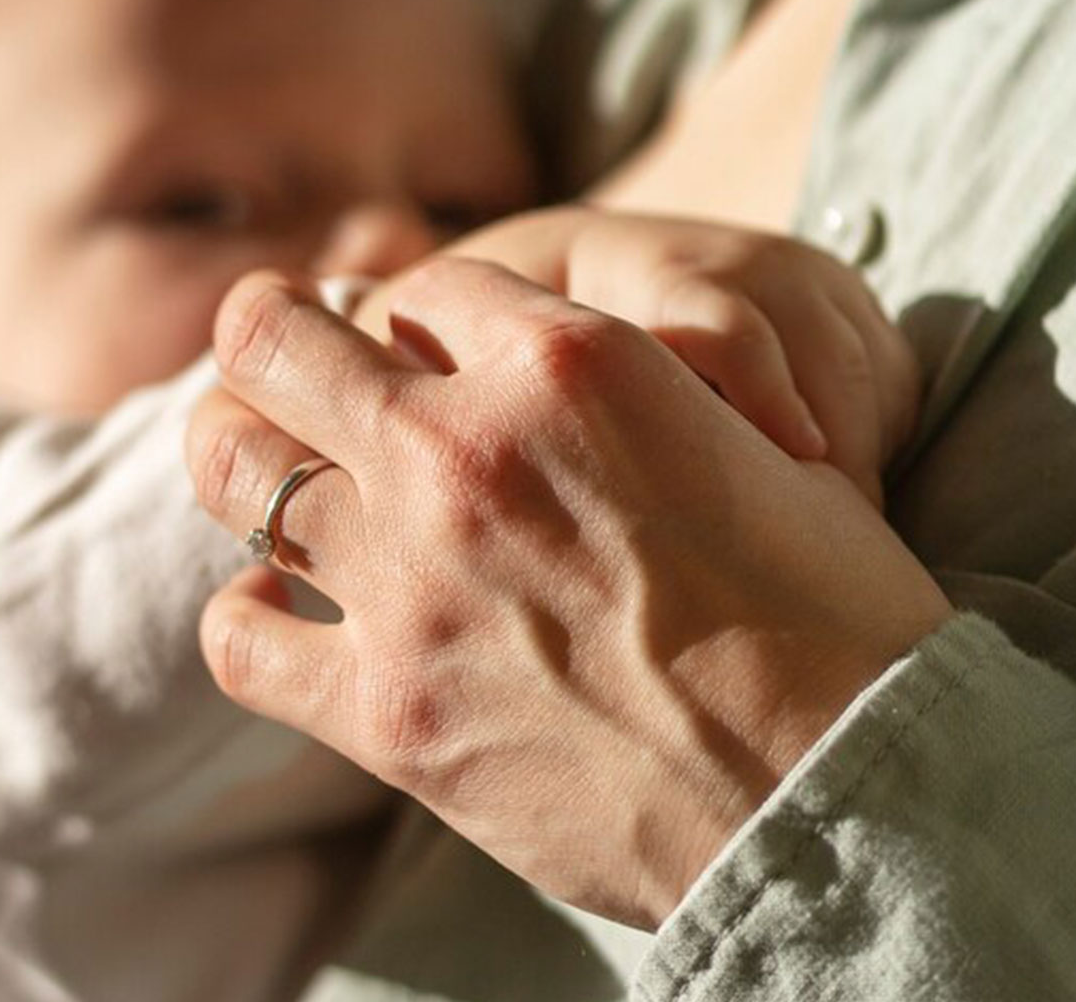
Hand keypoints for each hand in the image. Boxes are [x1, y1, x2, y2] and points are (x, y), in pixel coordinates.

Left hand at [186, 262, 949, 926]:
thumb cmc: (836, 621)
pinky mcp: (385, 709)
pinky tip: (284, 616)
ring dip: (243, 462)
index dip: (421, 310)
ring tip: (257, 467)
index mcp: (569, 362)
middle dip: (268, 333)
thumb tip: (590, 414)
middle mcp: (462, 449)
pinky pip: (244, 639)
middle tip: (270, 344)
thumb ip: (646, 402)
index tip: (416, 342)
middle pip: (275, 340)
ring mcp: (408, 578)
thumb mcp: (756, 451)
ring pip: (233, 472)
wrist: (842, 792)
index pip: (431, 284)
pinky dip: (254, 620)